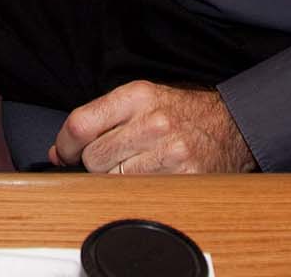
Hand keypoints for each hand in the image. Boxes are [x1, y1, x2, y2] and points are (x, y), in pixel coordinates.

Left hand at [50, 81, 256, 174]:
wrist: (231, 126)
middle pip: (94, 157)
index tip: (66, 152)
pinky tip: (150, 177)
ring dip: (117, 178)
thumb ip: (99, 119)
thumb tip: (60, 150)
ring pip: (113, 180)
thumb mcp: (141, 100)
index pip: (81, 124)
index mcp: (138, 96)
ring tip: (138, 164)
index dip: (66, 144)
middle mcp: (153, 121)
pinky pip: (138, 194)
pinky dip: (137, 191)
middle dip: (97, 162)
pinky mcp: (182, 178)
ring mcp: (169, 151)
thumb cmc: (181, 113)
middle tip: (116, 156)